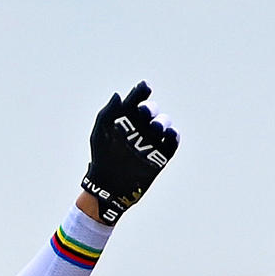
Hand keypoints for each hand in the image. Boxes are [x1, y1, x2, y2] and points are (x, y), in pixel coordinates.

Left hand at [79, 81, 178, 223]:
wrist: (109, 186)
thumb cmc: (102, 158)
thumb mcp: (100, 133)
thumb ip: (108, 112)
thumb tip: (118, 95)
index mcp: (126, 118)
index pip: (138, 97)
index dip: (143, 89)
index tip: (145, 88)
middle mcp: (140, 127)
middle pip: (152, 109)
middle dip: (151, 108)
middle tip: (144, 114)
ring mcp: (151, 141)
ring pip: (164, 122)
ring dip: (162, 121)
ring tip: (154, 128)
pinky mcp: (161, 155)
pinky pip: (173, 141)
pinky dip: (174, 135)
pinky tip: (168, 134)